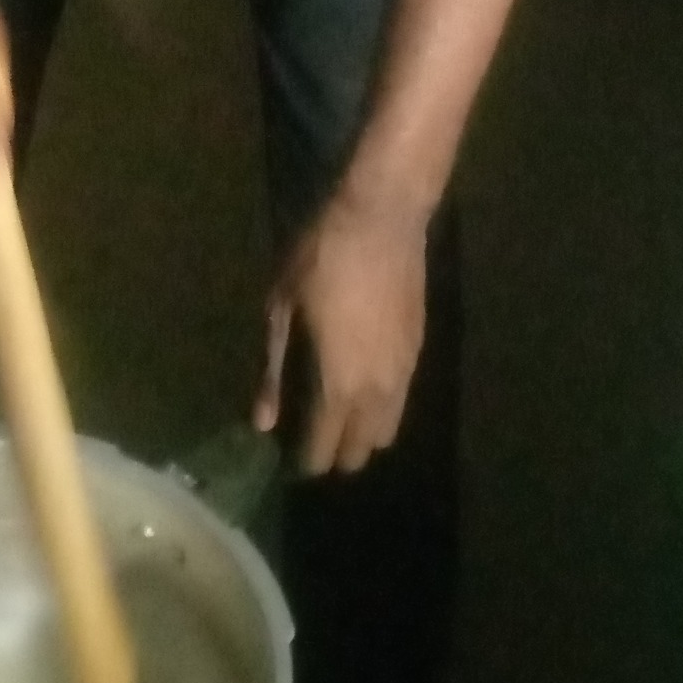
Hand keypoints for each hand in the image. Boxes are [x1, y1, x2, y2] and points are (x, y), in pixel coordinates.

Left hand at [254, 176, 428, 474]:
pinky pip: (401, 399)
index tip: (291, 465)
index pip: (325, 447)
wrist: (382, 218)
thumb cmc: (321, 258)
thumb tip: (264, 422)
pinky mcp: (419, 350)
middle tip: (311, 443)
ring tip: (336, 422)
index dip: (307, 463)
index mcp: (340, 386)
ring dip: (363, 435)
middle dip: (337, 454)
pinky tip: (362, 389)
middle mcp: (378, 391)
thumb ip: (273, 370)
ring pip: (388, 428)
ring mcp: (405, 371)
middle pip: (362, 448)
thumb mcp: (281, 309)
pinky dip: (382, 408)